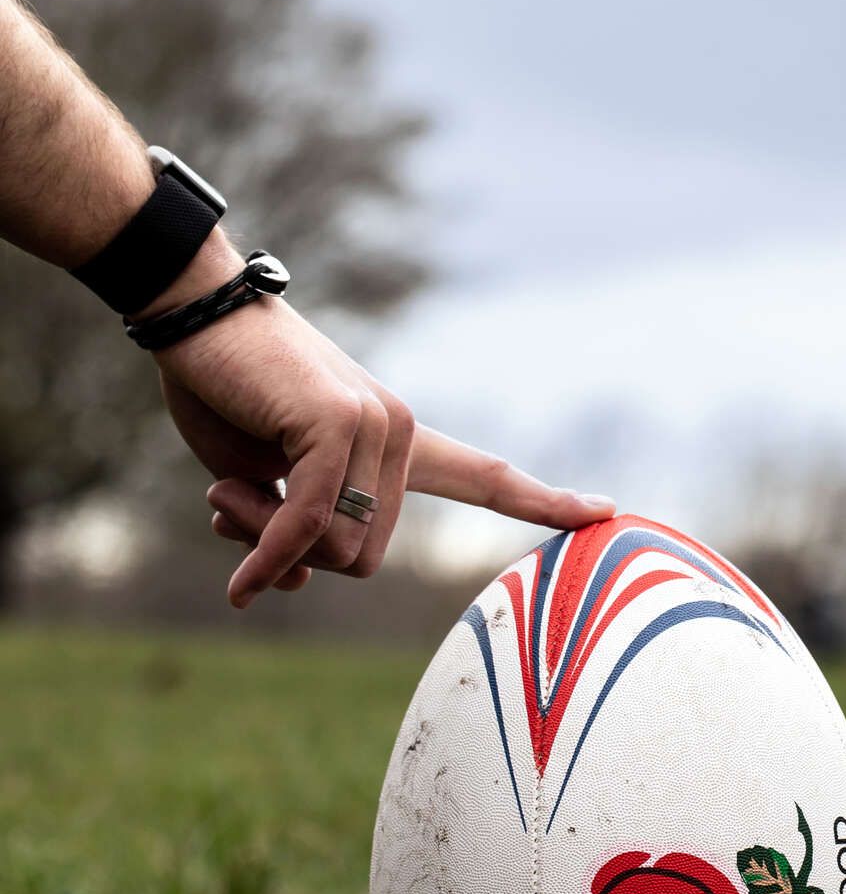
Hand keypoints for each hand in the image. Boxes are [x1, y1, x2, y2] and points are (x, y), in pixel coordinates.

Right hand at [154, 290, 613, 607]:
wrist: (191, 314)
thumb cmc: (221, 390)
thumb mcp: (258, 481)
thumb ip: (290, 529)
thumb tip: (295, 580)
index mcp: (397, 440)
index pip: (483, 475)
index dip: (542, 501)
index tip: (606, 512)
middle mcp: (401, 431)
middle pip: (365, 558)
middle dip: (299, 558)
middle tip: (239, 510)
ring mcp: (378, 424)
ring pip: (338, 549)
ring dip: (267, 541)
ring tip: (228, 487)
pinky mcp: (339, 422)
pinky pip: (309, 524)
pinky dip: (267, 555)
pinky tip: (239, 580)